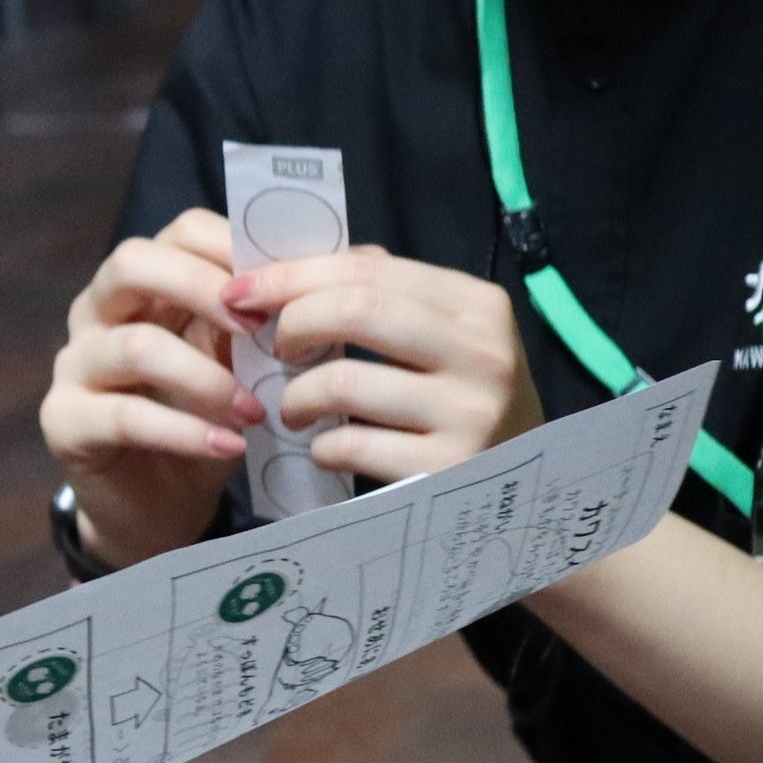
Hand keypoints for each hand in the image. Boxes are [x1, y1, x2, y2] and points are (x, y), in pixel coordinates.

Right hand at [42, 209, 252, 566]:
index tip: (284, 286)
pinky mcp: (64, 420)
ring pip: (132, 344)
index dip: (233, 249)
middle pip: (133, 263)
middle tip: (262, 330)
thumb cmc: (205, 423)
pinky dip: (186, 431)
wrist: (158, 508)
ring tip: (254, 411)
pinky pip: (125, 416)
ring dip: (205, 377)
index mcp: (144, 284)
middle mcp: (97, 311)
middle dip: (204, 289)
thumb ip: (261, 327)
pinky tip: (229, 447)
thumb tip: (330, 278)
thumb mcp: (240, 368)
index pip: (181, 232)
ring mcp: (74, 364)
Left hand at [227, 248, 541, 485]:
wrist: (522, 494)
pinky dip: (319, 445)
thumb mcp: (446, 338)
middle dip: (292, 324)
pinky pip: (351, 445)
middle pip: (357, 311)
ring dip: (296, 395)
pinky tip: (323, 447)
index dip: (293, 276)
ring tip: (292, 408)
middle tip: (271, 349)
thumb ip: (384, 295)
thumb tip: (293, 268)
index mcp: (479, 305)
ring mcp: (470, 415)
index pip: (369, 269)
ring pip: (344, 381)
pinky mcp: (445, 472)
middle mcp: (483, 354)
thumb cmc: (462, 401)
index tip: (239, 291)